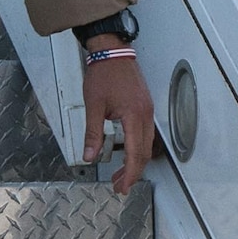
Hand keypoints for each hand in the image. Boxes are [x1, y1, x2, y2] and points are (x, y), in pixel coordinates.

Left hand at [82, 55, 154, 193]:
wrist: (112, 52)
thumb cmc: (104, 74)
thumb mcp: (93, 106)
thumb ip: (92, 133)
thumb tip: (89, 155)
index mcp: (134, 116)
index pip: (135, 153)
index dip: (130, 173)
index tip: (122, 186)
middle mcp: (146, 115)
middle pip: (144, 153)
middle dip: (133, 172)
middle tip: (120, 185)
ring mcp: (147, 111)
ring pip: (147, 144)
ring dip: (136, 161)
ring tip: (122, 174)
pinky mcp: (145, 107)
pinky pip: (146, 134)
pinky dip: (138, 148)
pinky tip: (128, 153)